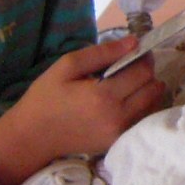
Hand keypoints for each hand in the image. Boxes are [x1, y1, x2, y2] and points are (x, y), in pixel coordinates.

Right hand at [0, 39, 165, 184]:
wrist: (32, 137)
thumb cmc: (46, 98)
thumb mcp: (67, 66)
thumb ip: (102, 53)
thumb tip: (133, 42)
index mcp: (103, 95)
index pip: (142, 71)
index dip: (143, 57)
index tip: (136, 51)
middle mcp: (117, 116)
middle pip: (152, 88)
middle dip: (147, 73)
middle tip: (131, 66)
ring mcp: (119, 133)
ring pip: (152, 105)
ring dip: (147, 90)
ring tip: (129, 82)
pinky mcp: (116, 142)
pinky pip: (142, 120)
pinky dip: (142, 107)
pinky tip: (126, 99)